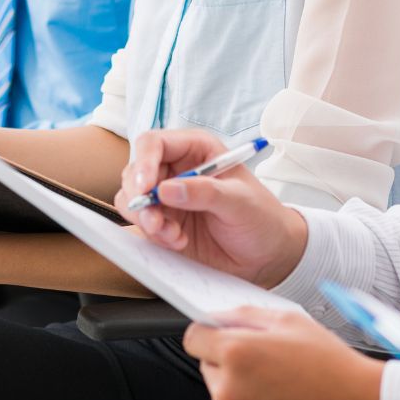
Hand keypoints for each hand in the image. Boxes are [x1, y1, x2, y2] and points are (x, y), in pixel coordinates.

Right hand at [116, 129, 307, 287]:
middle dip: (140, 198)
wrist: (267, 255)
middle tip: (156, 222)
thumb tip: (167, 189)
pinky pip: (141, 224)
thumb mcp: (240, 202)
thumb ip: (206, 193)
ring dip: (147, 219)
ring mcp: (167, 197)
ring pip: (132, 199)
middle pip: (136, 172)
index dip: (144, 162)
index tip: (146, 188)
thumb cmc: (261, 217)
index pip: (154, 144)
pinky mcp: (164, 222)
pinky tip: (178, 242)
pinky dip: (153, 235)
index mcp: (196, 150)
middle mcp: (176, 169)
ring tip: (174, 235)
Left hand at [184, 308, 383, 399]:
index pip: (193, 337)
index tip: (222, 332)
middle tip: (260, 354)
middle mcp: (229, 386)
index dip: (208, 332)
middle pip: (205, 362)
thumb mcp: (285, 319)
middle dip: (225, 355)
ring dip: (234, 377)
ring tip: (271, 373)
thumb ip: (244, 314)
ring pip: (218, 384)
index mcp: (237, 352)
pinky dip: (245, 394)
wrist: (349, 394)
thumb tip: (218, 316)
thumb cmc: (324, 359)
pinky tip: (272, 389)